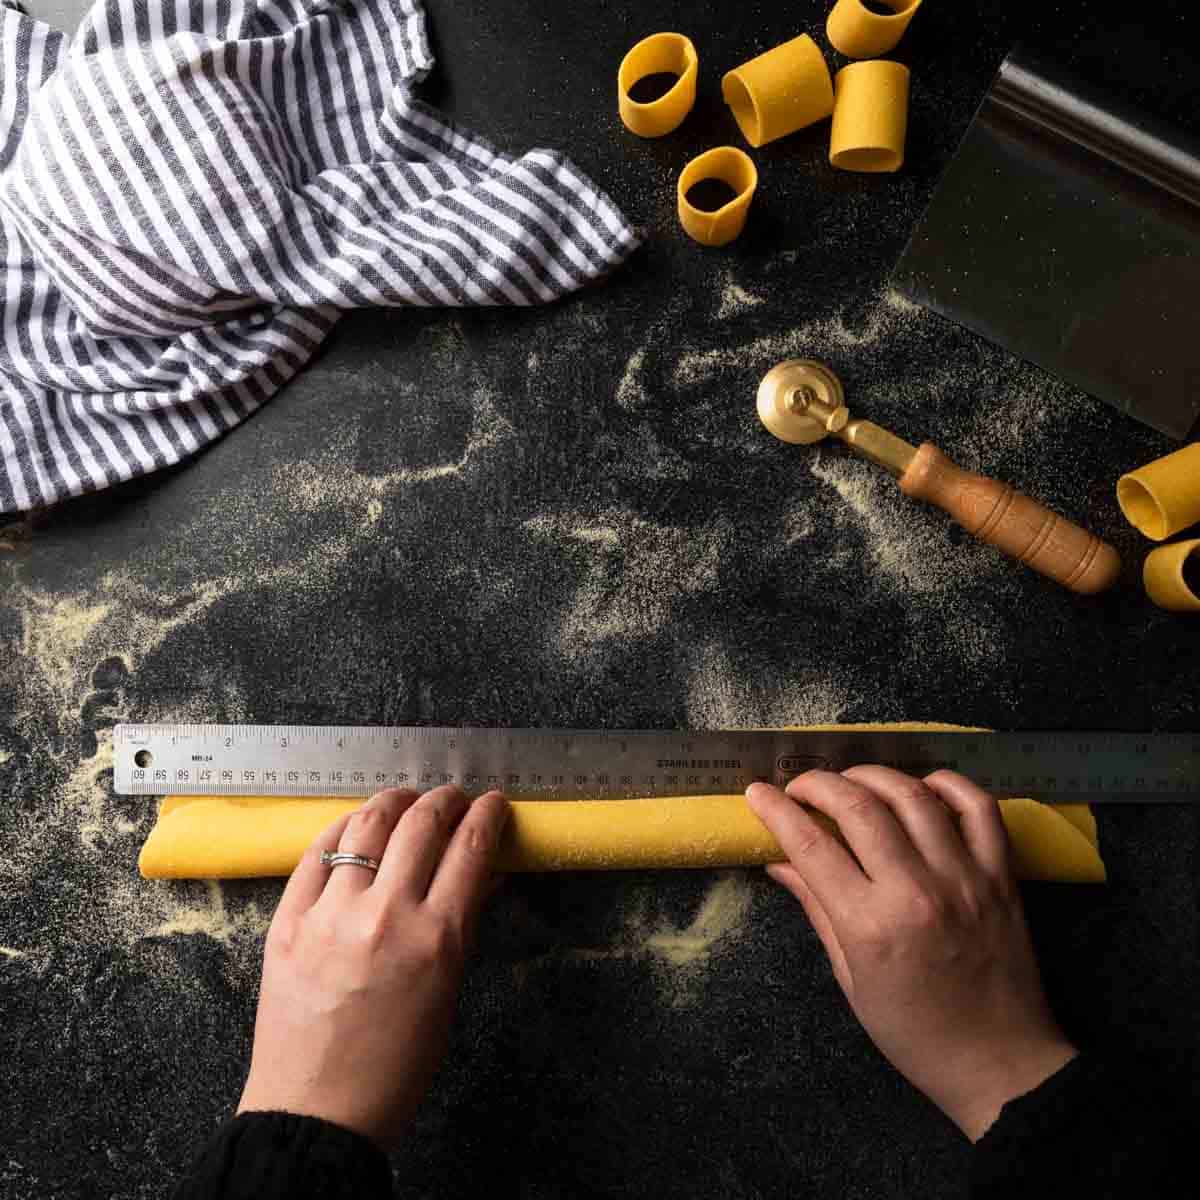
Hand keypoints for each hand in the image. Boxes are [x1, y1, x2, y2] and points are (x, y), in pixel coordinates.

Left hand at [237, 786, 509, 1147]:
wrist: (317, 1112)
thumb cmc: (395, 1065)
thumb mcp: (448, 993)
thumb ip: (463, 925)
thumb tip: (482, 875)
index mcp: (436, 939)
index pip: (471, 848)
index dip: (487, 815)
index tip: (492, 803)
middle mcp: (385, 915)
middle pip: (422, 823)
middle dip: (445, 799)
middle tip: (453, 797)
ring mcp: (331, 914)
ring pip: (367, 824)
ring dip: (394, 802)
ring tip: (405, 800)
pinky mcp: (288, 920)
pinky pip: (317, 853)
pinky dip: (341, 829)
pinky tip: (354, 825)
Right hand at [746, 768, 1077, 1141]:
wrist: (1001, 1064)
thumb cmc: (914, 1032)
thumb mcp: (851, 979)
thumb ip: (818, 910)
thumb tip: (780, 863)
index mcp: (871, 926)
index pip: (812, 846)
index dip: (777, 811)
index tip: (757, 792)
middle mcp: (916, 891)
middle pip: (859, 807)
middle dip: (819, 784)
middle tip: (801, 786)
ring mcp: (964, 878)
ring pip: (913, 795)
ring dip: (873, 776)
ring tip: (852, 782)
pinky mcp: (1001, 876)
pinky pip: (978, 807)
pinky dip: (948, 783)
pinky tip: (922, 786)